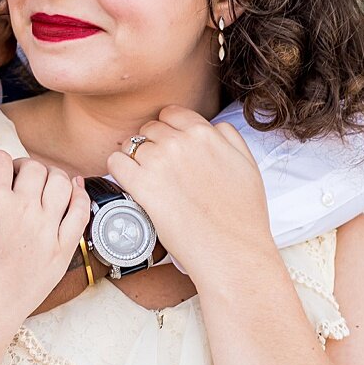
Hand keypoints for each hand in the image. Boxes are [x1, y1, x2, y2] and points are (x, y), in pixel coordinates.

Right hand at [0, 149, 91, 355]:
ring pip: (62, 183)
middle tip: (14, 176)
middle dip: (21, 166)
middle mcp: (24, 208)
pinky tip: (73, 192)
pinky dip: (79, 196)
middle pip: (34, 168)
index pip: (0, 160)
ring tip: (41, 183)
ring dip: (51, 176)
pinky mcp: (62, 251)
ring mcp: (47, 229)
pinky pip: (81, 212)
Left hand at [106, 105, 276, 282]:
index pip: (171, 113)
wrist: (232, 251)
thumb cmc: (243, 215)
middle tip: (158, 168)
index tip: (168, 145)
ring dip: (135, 159)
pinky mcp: (142, 185)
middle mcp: (179, 142)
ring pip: (131, 145)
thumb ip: (229, 138)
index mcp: (205, 133)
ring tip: (145, 179)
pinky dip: (118, 169)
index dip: (168, 128)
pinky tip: (128, 181)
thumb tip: (212, 128)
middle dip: (152, 144)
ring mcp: (158, 162)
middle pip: (150, 129)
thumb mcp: (247, 164)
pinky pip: (115, 162)